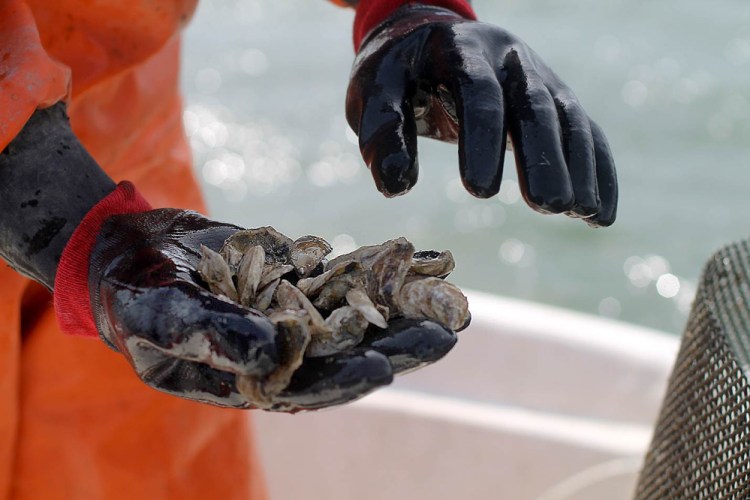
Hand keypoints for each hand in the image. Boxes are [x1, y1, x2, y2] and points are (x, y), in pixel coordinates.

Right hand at [88, 210, 456, 410]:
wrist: (131, 247)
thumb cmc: (131, 290)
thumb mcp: (159, 311)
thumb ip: (211, 334)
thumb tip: (273, 353)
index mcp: (247, 379)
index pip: (304, 388)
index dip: (344, 380)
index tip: (384, 367)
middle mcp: (278, 353)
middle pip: (346, 353)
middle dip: (395, 344)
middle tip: (447, 332)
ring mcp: (291, 315)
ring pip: (354, 314)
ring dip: (400, 306)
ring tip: (449, 295)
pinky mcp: (297, 281)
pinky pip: (342, 276)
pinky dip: (376, 267)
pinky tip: (417, 257)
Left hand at [346, 5, 616, 226]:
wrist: (429, 36)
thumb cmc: (397, 73)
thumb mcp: (373, 92)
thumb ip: (381, 131)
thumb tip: (395, 187)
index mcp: (460, 49)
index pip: (479, 92)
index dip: (483, 140)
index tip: (479, 192)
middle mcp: (508, 57)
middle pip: (535, 104)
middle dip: (543, 157)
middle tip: (546, 207)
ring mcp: (538, 75)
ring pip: (568, 118)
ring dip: (578, 167)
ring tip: (579, 214)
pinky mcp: (554, 98)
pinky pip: (584, 132)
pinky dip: (597, 171)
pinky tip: (600, 214)